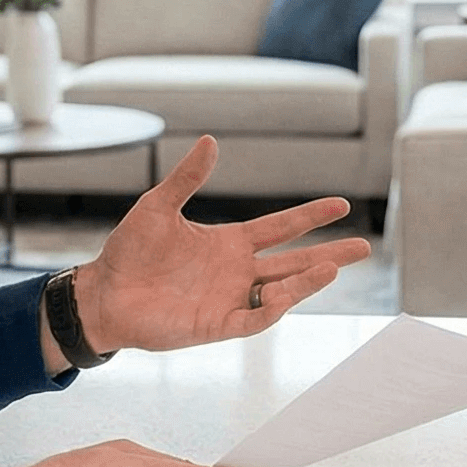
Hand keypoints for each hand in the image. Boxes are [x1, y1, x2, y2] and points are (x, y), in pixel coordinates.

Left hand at [75, 136, 369, 355]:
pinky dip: (272, 308)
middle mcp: (236, 272)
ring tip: (333, 267)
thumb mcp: (158, 206)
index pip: (280, 228)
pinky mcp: (216, 325)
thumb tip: (210, 141)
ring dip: (307, 281)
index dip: (309, 217)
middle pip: (293, 262)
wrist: (103, 292)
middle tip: (363, 247)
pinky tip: (285, 293)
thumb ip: (187, 178)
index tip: (339, 204)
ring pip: (281, 291)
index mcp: (229, 243)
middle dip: (329, 255)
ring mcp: (230, 299)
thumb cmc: (129, 251)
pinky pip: (254, 318)